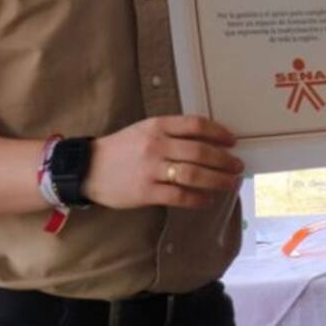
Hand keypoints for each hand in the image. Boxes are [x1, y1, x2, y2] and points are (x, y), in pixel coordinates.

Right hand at [84, 115, 242, 209]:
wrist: (88, 168)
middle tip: (238, 166)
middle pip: (200, 152)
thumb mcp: (144, 130)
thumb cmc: (121, 148)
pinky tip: (207, 200)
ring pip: (194, 175)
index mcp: (157, 125)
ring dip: (218, 180)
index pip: (196, 125)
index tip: (232, 141)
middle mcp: (156, 145)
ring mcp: (151, 169)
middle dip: (224, 160)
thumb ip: (171, 132)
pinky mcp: (146, 192)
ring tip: (231, 183)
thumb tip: (207, 141)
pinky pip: (179, 196)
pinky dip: (197, 199)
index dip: (219, 133)